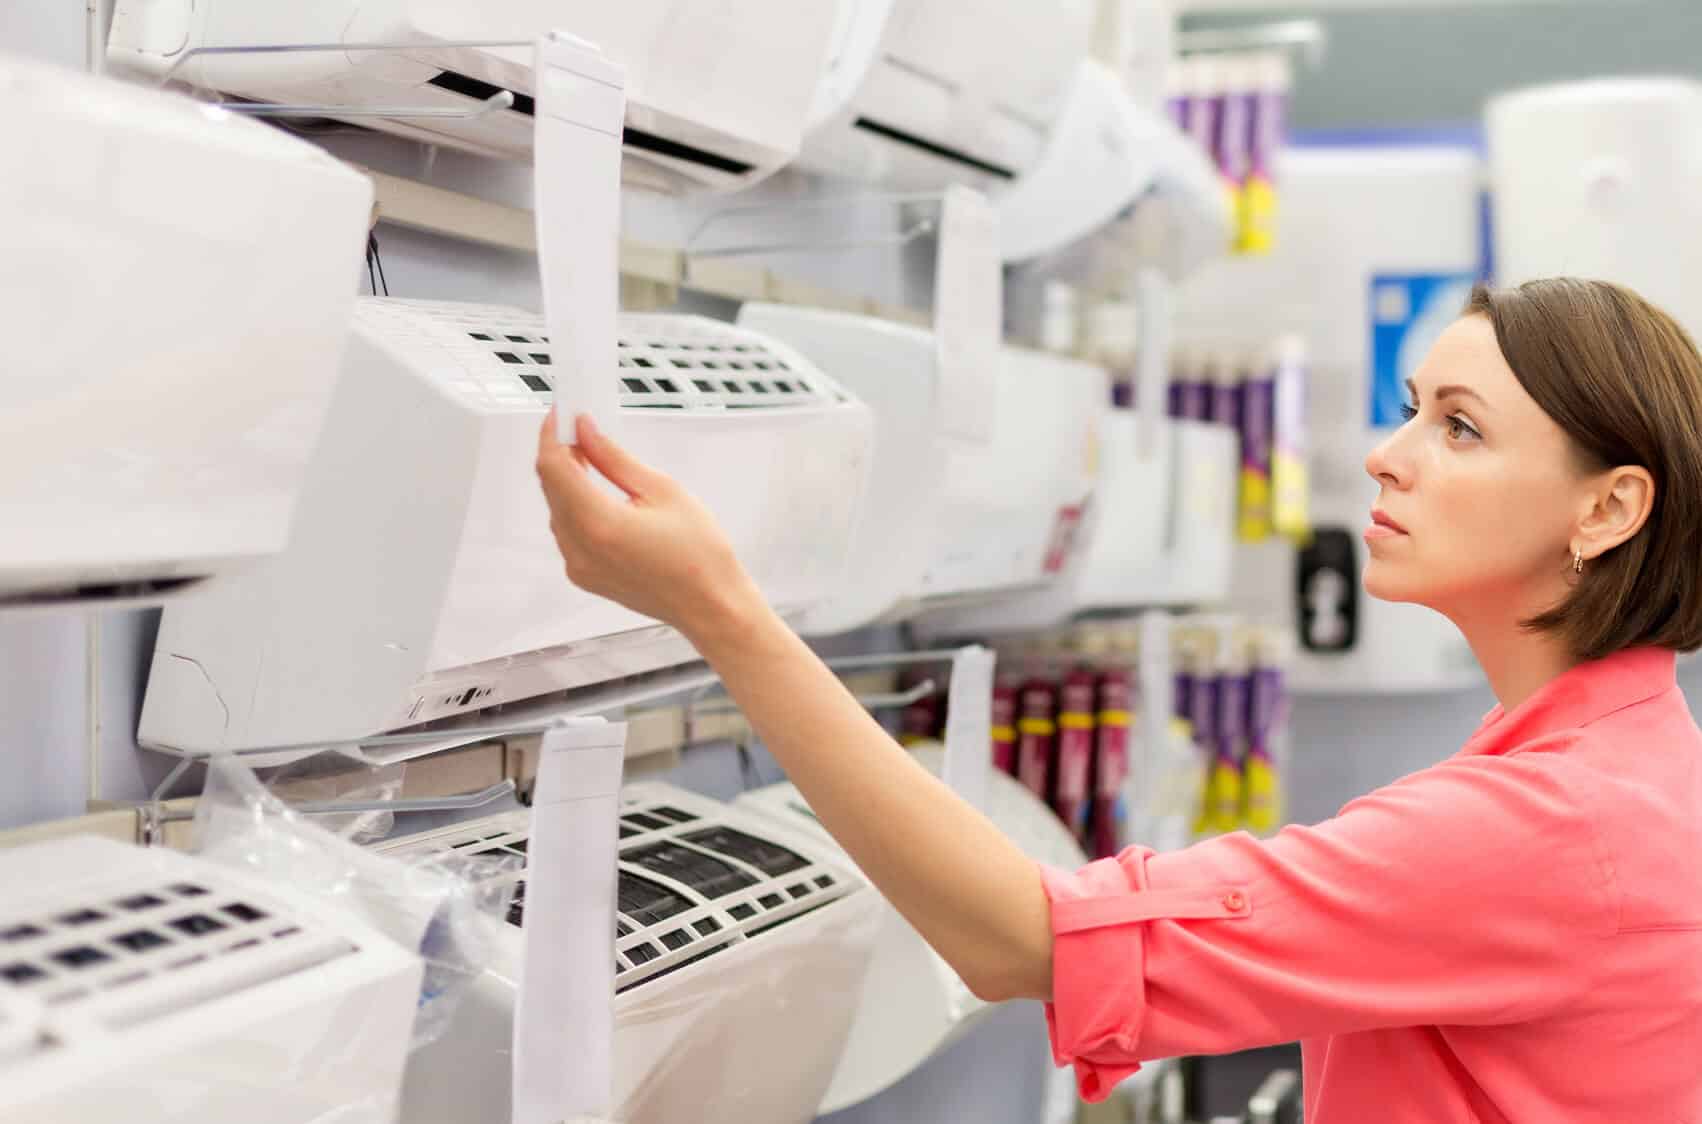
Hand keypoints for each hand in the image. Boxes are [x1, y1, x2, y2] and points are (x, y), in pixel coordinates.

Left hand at [535, 410, 766, 641]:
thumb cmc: (699, 553)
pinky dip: (575, 507)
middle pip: (550, 486)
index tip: (562, 414)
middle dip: (560, 453)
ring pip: (556, 508)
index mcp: (599, 523)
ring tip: (594, 459)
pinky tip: (599, 494)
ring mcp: (578, 566)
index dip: (552, 435)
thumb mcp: (662, 490)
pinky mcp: (584, 576)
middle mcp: (580, 548)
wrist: (711, 606)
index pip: (553, 467)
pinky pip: (567, 532)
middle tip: (580, 428)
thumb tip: (585, 430)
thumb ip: (615, 458)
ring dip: (568, 480)